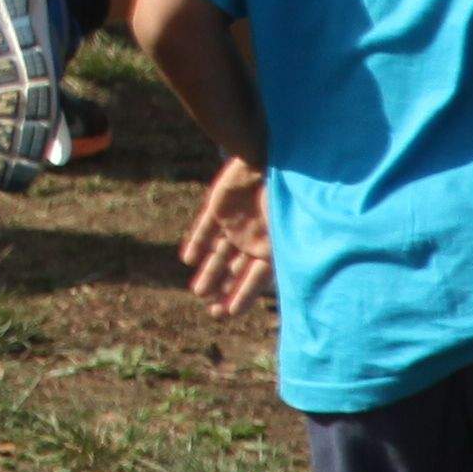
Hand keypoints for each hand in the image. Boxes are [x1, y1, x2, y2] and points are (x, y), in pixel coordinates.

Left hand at [179, 157, 271, 314]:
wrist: (268, 158)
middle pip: (236, 269)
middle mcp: (254, 238)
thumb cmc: (284, 197)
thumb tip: (278, 290)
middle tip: (211, 310)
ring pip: (218, 253)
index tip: (229, 313)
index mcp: (273, 246)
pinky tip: (187, 259)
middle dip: (224, 289)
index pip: (256, 278)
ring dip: (208, 272)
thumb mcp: (285, 232)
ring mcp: (236, 223)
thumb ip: (277, 258)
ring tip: (198, 292)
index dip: (243, 296)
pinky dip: (197, 242)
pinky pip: (204, 228)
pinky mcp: (219, 207)